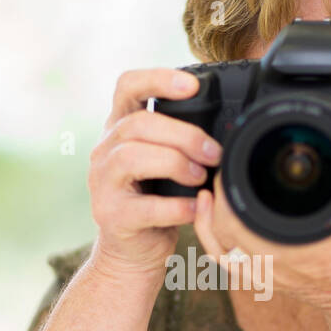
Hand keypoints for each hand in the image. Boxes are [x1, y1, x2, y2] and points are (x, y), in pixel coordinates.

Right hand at [86, 69, 221, 282]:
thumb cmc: (154, 201)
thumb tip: (227, 128)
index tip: (192, 85)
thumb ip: (178, 140)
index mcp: (119, 129)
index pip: (127, 86)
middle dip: (183, 134)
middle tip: (213, 153)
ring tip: (200, 177)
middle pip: (138, 123)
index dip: (158, 78)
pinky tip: (195, 207)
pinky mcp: (112, 216)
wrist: (132, 252)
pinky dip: (177, 206)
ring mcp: (103, 183)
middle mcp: (105, 150)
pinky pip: (145, 206)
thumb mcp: (162, 161)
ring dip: (175, 163)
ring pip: (132, 156)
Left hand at [193, 132, 330, 314]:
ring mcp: (265, 274)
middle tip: (223, 164)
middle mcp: (275, 264)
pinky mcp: (260, 279)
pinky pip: (223, 260)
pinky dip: (208, 238)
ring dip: (208, 215)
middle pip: (224, 228)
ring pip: (218, 245)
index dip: (231, 190)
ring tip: (211, 185)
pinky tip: (206, 213)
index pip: (245, 219)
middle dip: (219, 194)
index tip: (232, 160)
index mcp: (299, 247)